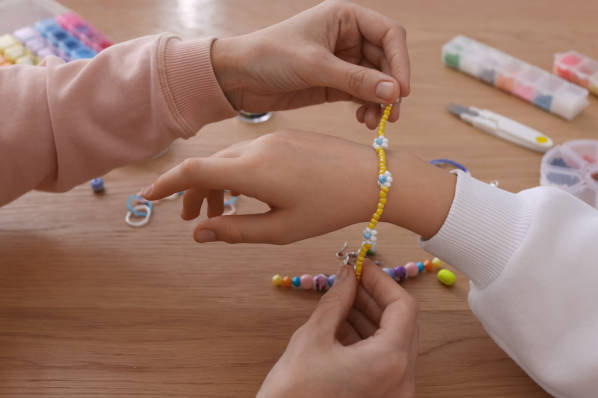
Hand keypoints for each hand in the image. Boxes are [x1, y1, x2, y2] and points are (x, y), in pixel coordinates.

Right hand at [140, 131, 455, 243]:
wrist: (372, 178)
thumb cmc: (329, 208)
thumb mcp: (281, 229)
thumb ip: (235, 230)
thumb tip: (198, 233)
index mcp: (252, 170)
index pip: (192, 172)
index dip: (165, 185)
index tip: (146, 197)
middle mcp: (256, 147)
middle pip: (208, 166)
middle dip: (193, 193)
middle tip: (192, 220)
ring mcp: (272, 138)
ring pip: (229, 160)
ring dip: (217, 184)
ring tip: (219, 212)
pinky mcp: (285, 136)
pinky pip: (249, 153)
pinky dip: (238, 173)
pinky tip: (247, 193)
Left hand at [211, 0, 410, 128]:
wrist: (237, 78)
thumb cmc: (269, 57)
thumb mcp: (314, 66)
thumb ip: (355, 79)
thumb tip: (395, 92)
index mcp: (344, 18)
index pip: (389, 34)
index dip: (400, 60)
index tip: (402, 90)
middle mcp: (347, 37)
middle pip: (386, 61)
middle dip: (391, 87)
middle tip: (393, 113)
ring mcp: (342, 62)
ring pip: (376, 81)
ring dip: (381, 102)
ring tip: (376, 122)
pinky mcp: (334, 84)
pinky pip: (361, 95)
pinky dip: (367, 108)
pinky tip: (364, 121)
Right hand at [257, 261, 417, 397]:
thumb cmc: (294, 394)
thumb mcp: (313, 337)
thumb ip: (336, 301)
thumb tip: (346, 277)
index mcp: (390, 362)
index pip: (403, 307)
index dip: (382, 282)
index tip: (362, 268)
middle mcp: (401, 380)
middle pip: (402, 324)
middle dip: (376, 298)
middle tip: (352, 280)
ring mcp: (394, 393)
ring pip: (393, 342)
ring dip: (371, 317)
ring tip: (344, 299)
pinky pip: (384, 360)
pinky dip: (368, 339)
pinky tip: (343, 324)